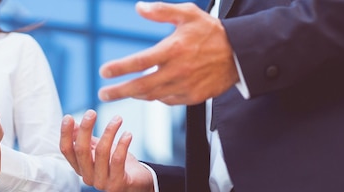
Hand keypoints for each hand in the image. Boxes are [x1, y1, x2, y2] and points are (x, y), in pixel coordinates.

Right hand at [60, 110, 153, 191]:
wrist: (138, 184)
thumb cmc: (116, 165)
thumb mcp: (97, 149)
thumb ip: (84, 139)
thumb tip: (71, 122)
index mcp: (80, 167)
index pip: (66, 150)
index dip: (65, 134)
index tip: (68, 117)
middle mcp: (88, 176)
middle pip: (82, 150)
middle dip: (86, 129)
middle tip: (92, 112)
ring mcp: (102, 182)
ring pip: (101, 153)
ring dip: (109, 132)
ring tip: (118, 118)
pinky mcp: (118, 184)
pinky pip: (118, 160)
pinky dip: (122, 144)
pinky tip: (127, 134)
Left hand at [98, 2, 238, 104]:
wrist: (240, 54)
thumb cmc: (212, 32)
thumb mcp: (188, 14)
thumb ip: (162, 11)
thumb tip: (139, 7)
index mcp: (174, 49)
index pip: (139, 62)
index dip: (119, 68)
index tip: (103, 72)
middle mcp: (178, 71)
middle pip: (141, 86)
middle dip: (118, 92)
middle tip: (103, 94)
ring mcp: (186, 87)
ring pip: (153, 96)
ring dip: (135, 95)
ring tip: (123, 92)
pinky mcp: (193, 97)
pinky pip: (167, 100)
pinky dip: (156, 96)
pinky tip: (150, 91)